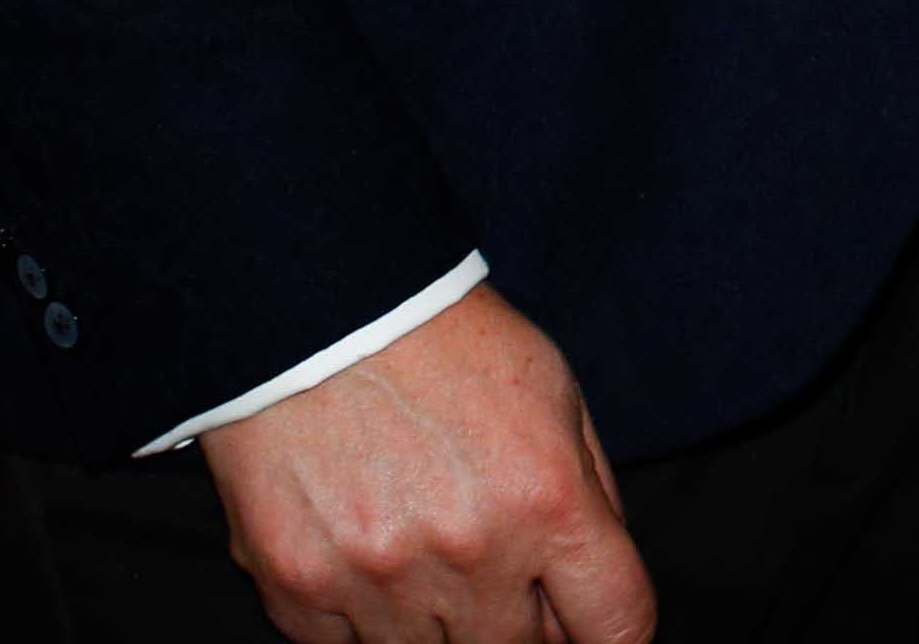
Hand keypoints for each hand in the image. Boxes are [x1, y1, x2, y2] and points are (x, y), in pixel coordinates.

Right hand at [196, 282, 652, 643]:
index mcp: (548, 498)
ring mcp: (381, 578)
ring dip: (439, 622)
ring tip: (423, 551)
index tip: (589, 624)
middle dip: (520, 623)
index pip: (618, 622)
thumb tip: (592, 586)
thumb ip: (591, 496)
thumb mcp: (556, 394)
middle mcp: (471, 551)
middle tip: (496, 571)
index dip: (612, 633)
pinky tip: (365, 557)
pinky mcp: (300, 587)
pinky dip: (364, 620)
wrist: (318, 306)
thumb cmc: (446, 343)